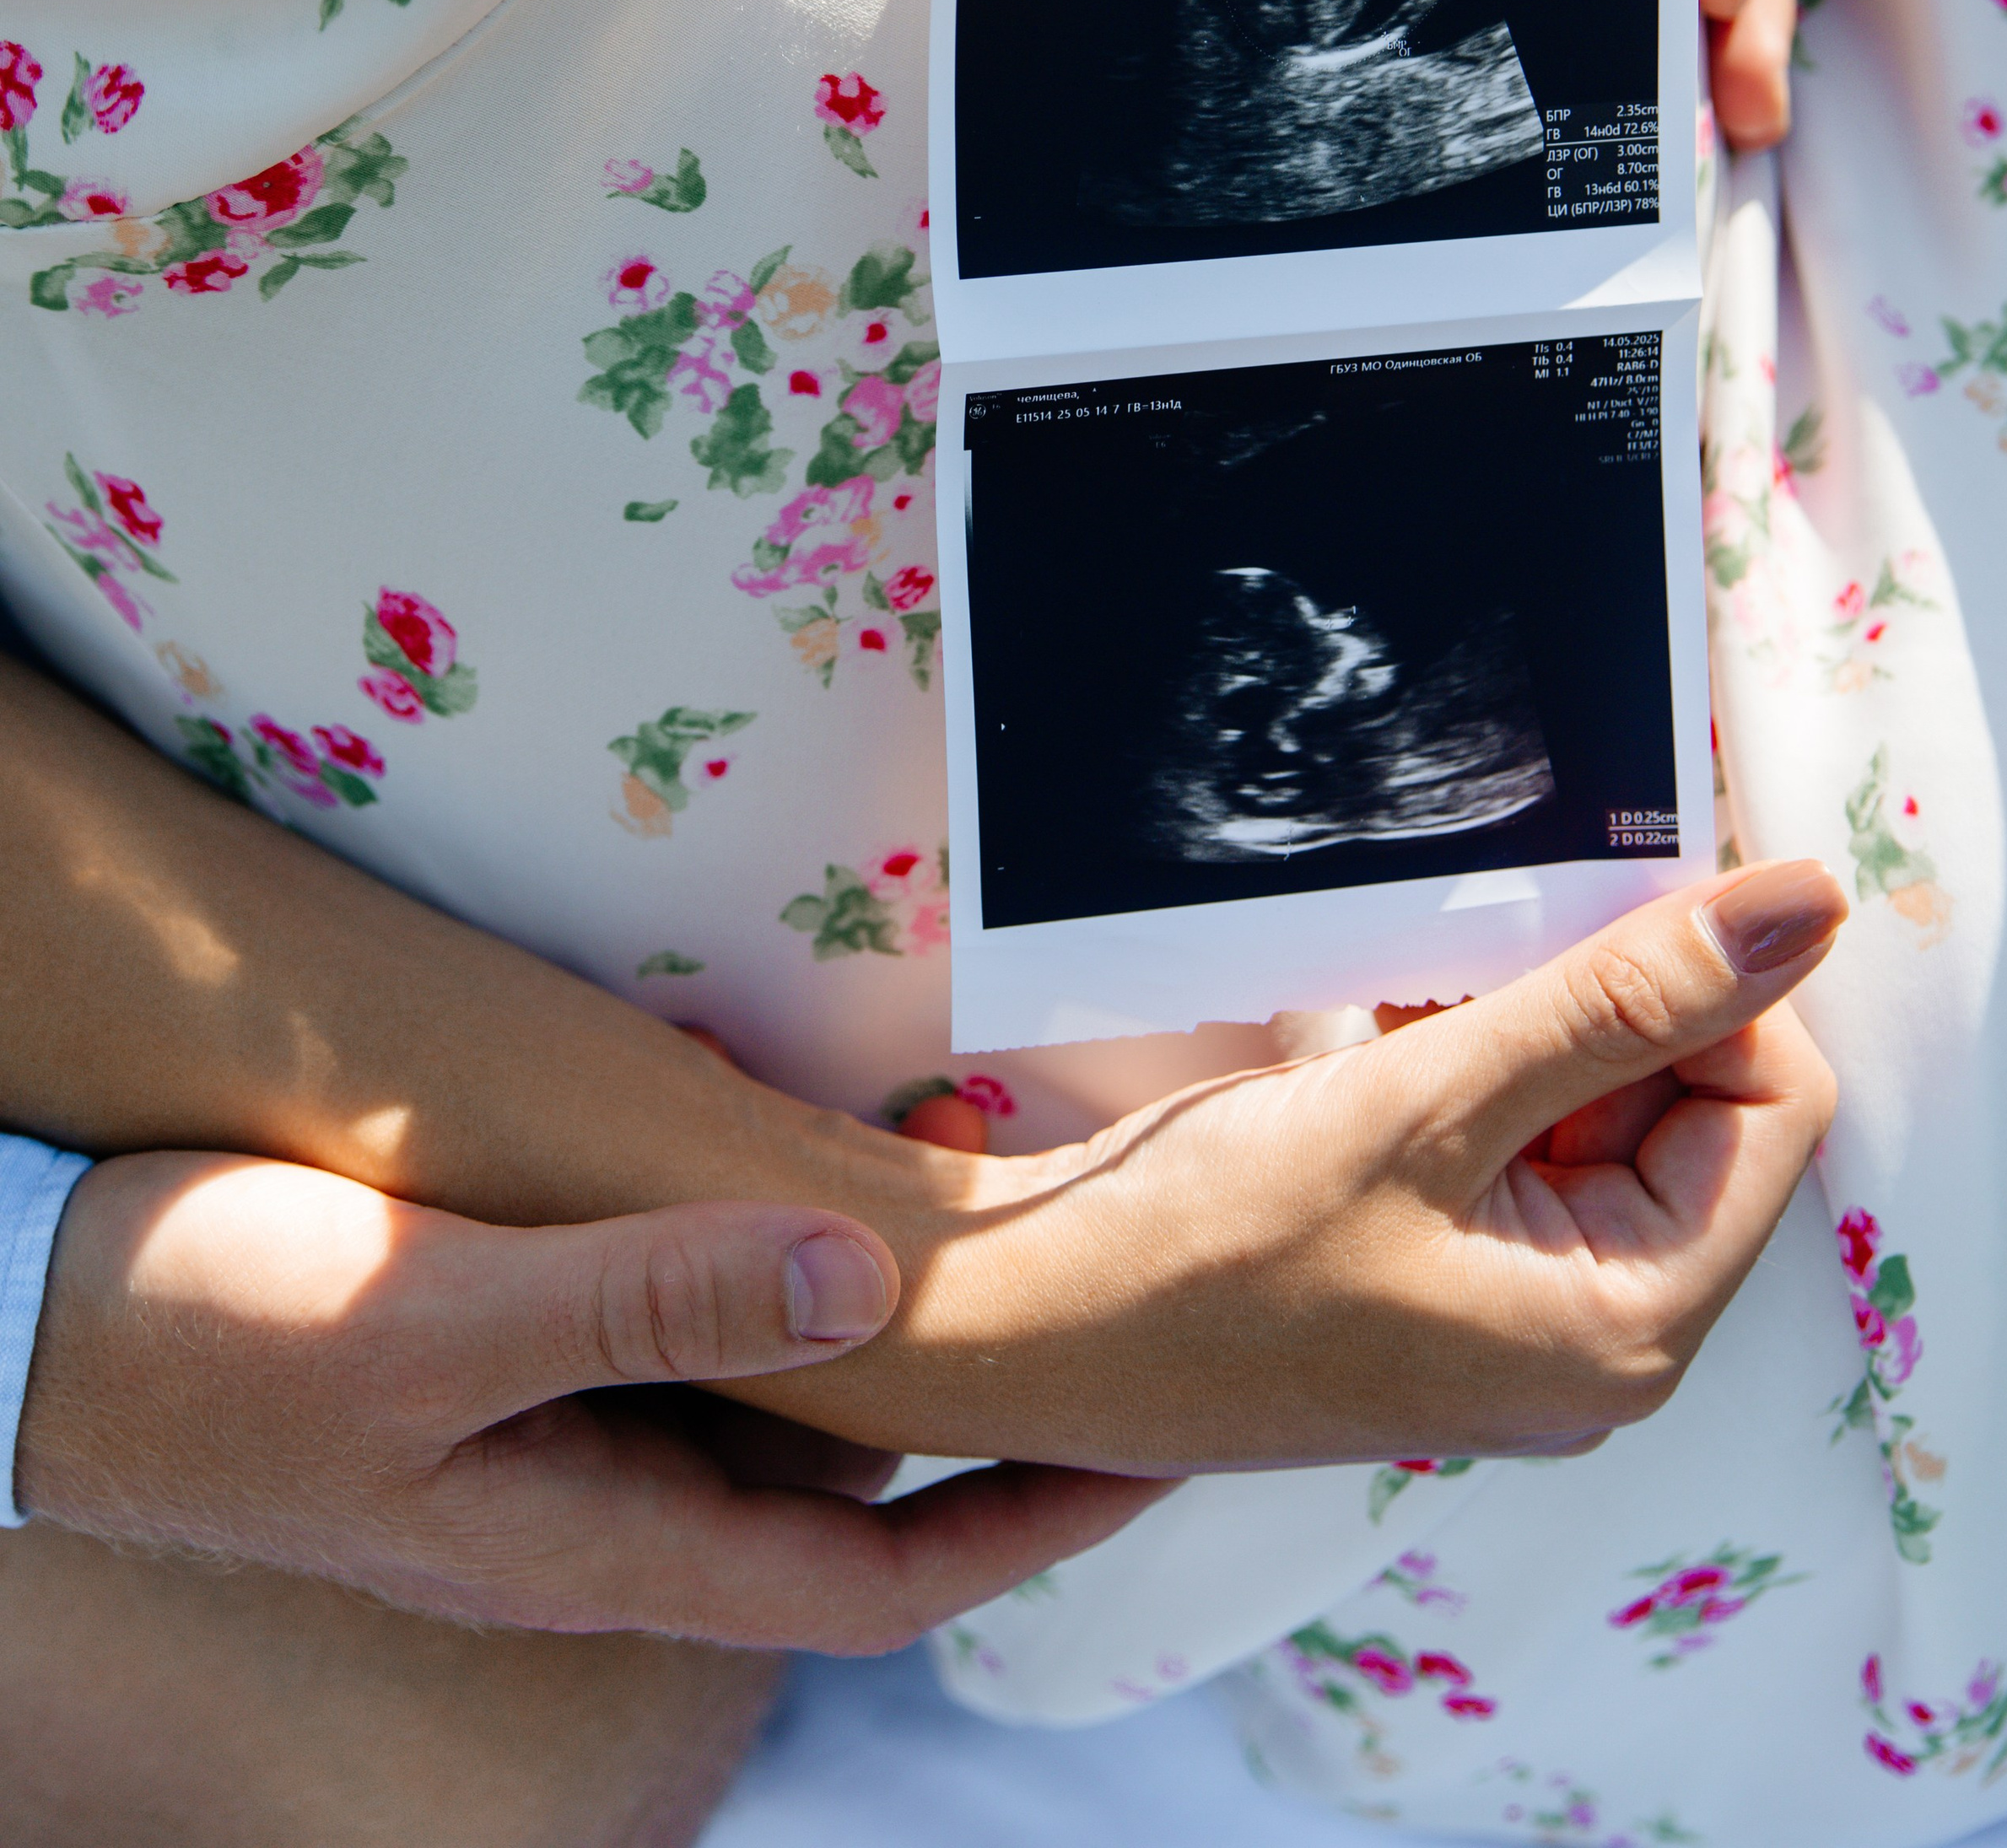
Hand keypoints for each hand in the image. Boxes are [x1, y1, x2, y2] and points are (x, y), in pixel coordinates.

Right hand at [14, 1157, 1162, 1649]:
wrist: (34, 1328)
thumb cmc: (215, 1341)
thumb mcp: (433, 1323)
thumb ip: (646, 1300)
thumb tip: (864, 1280)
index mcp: (601, 1534)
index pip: (874, 1570)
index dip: (1027, 1524)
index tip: (1159, 1452)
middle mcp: (597, 1500)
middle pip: (840, 1487)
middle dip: (984, 1410)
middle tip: (1110, 1293)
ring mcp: (550, 1435)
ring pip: (764, 1401)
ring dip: (881, 1324)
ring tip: (993, 1207)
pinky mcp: (505, 1358)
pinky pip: (679, 1334)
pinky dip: (766, 1272)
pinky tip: (808, 1170)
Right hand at [751, 862, 1844, 1471]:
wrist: (1030, 1330)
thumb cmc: (1206, 1249)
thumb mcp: (1428, 1099)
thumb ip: (1624, 999)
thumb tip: (1806, 909)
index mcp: (1628, 1333)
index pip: (1772, 1109)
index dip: (1712, 986)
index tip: (1606, 899)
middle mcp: (1598, 1346)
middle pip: (1694, 1114)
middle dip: (1605, 1005)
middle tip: (1486, 950)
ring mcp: (1521, 1323)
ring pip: (1600, 1117)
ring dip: (1529, 1027)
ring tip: (1417, 1008)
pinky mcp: (1453, 1289)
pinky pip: (1521, 1148)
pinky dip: (1476, 1067)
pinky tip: (1392, 1040)